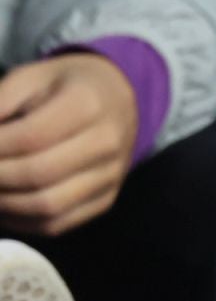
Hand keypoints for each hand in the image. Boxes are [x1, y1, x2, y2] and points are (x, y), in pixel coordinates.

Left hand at [0, 54, 140, 235]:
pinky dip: (21, 221)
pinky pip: (58, 224)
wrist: (118, 101)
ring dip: (3, 204)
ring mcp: (110, 177)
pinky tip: (3, 205)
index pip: (30, 137)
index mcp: (88, 104)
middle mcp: (107, 144)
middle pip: (38, 174)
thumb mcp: (31, 77)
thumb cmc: (66, 86)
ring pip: (48, 206)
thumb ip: (0, 103)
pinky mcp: (105, 200)